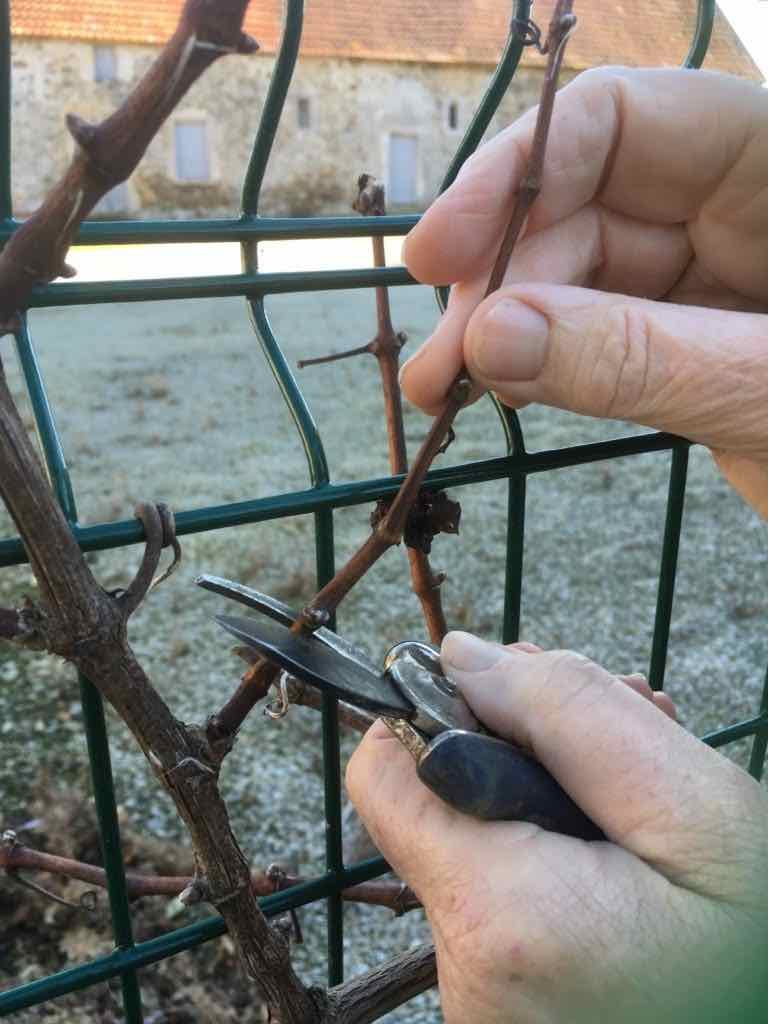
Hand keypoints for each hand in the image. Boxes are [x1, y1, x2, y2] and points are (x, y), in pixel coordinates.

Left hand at [346, 632, 767, 1022]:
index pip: (385, 775)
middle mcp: (469, 973)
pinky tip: (624, 850)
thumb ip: (569, 716)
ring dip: (551, 799)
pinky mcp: (509, 1006)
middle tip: (621, 733)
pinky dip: (557, 859)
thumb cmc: (755, 952)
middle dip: (526, 746)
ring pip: (480, 847)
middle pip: (444, 802)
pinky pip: (506, 901)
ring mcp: (486, 1000)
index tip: (512, 695)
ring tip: (641, 795)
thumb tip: (461, 657)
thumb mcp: (694, 810)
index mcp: (501, 914)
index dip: (438, 709)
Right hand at [399, 68, 767, 516]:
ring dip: (508, 330)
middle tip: (437, 367)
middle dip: (501, 279)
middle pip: (586, 208)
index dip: (518, 175)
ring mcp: (718, 278)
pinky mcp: (698, 345)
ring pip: (582, 278)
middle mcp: (744, 206)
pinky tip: (504, 390)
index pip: (626, 123)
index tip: (439, 254)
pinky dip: (550, 365)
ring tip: (446, 390)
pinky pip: (605, 338)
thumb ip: (641, 359)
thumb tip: (490, 336)